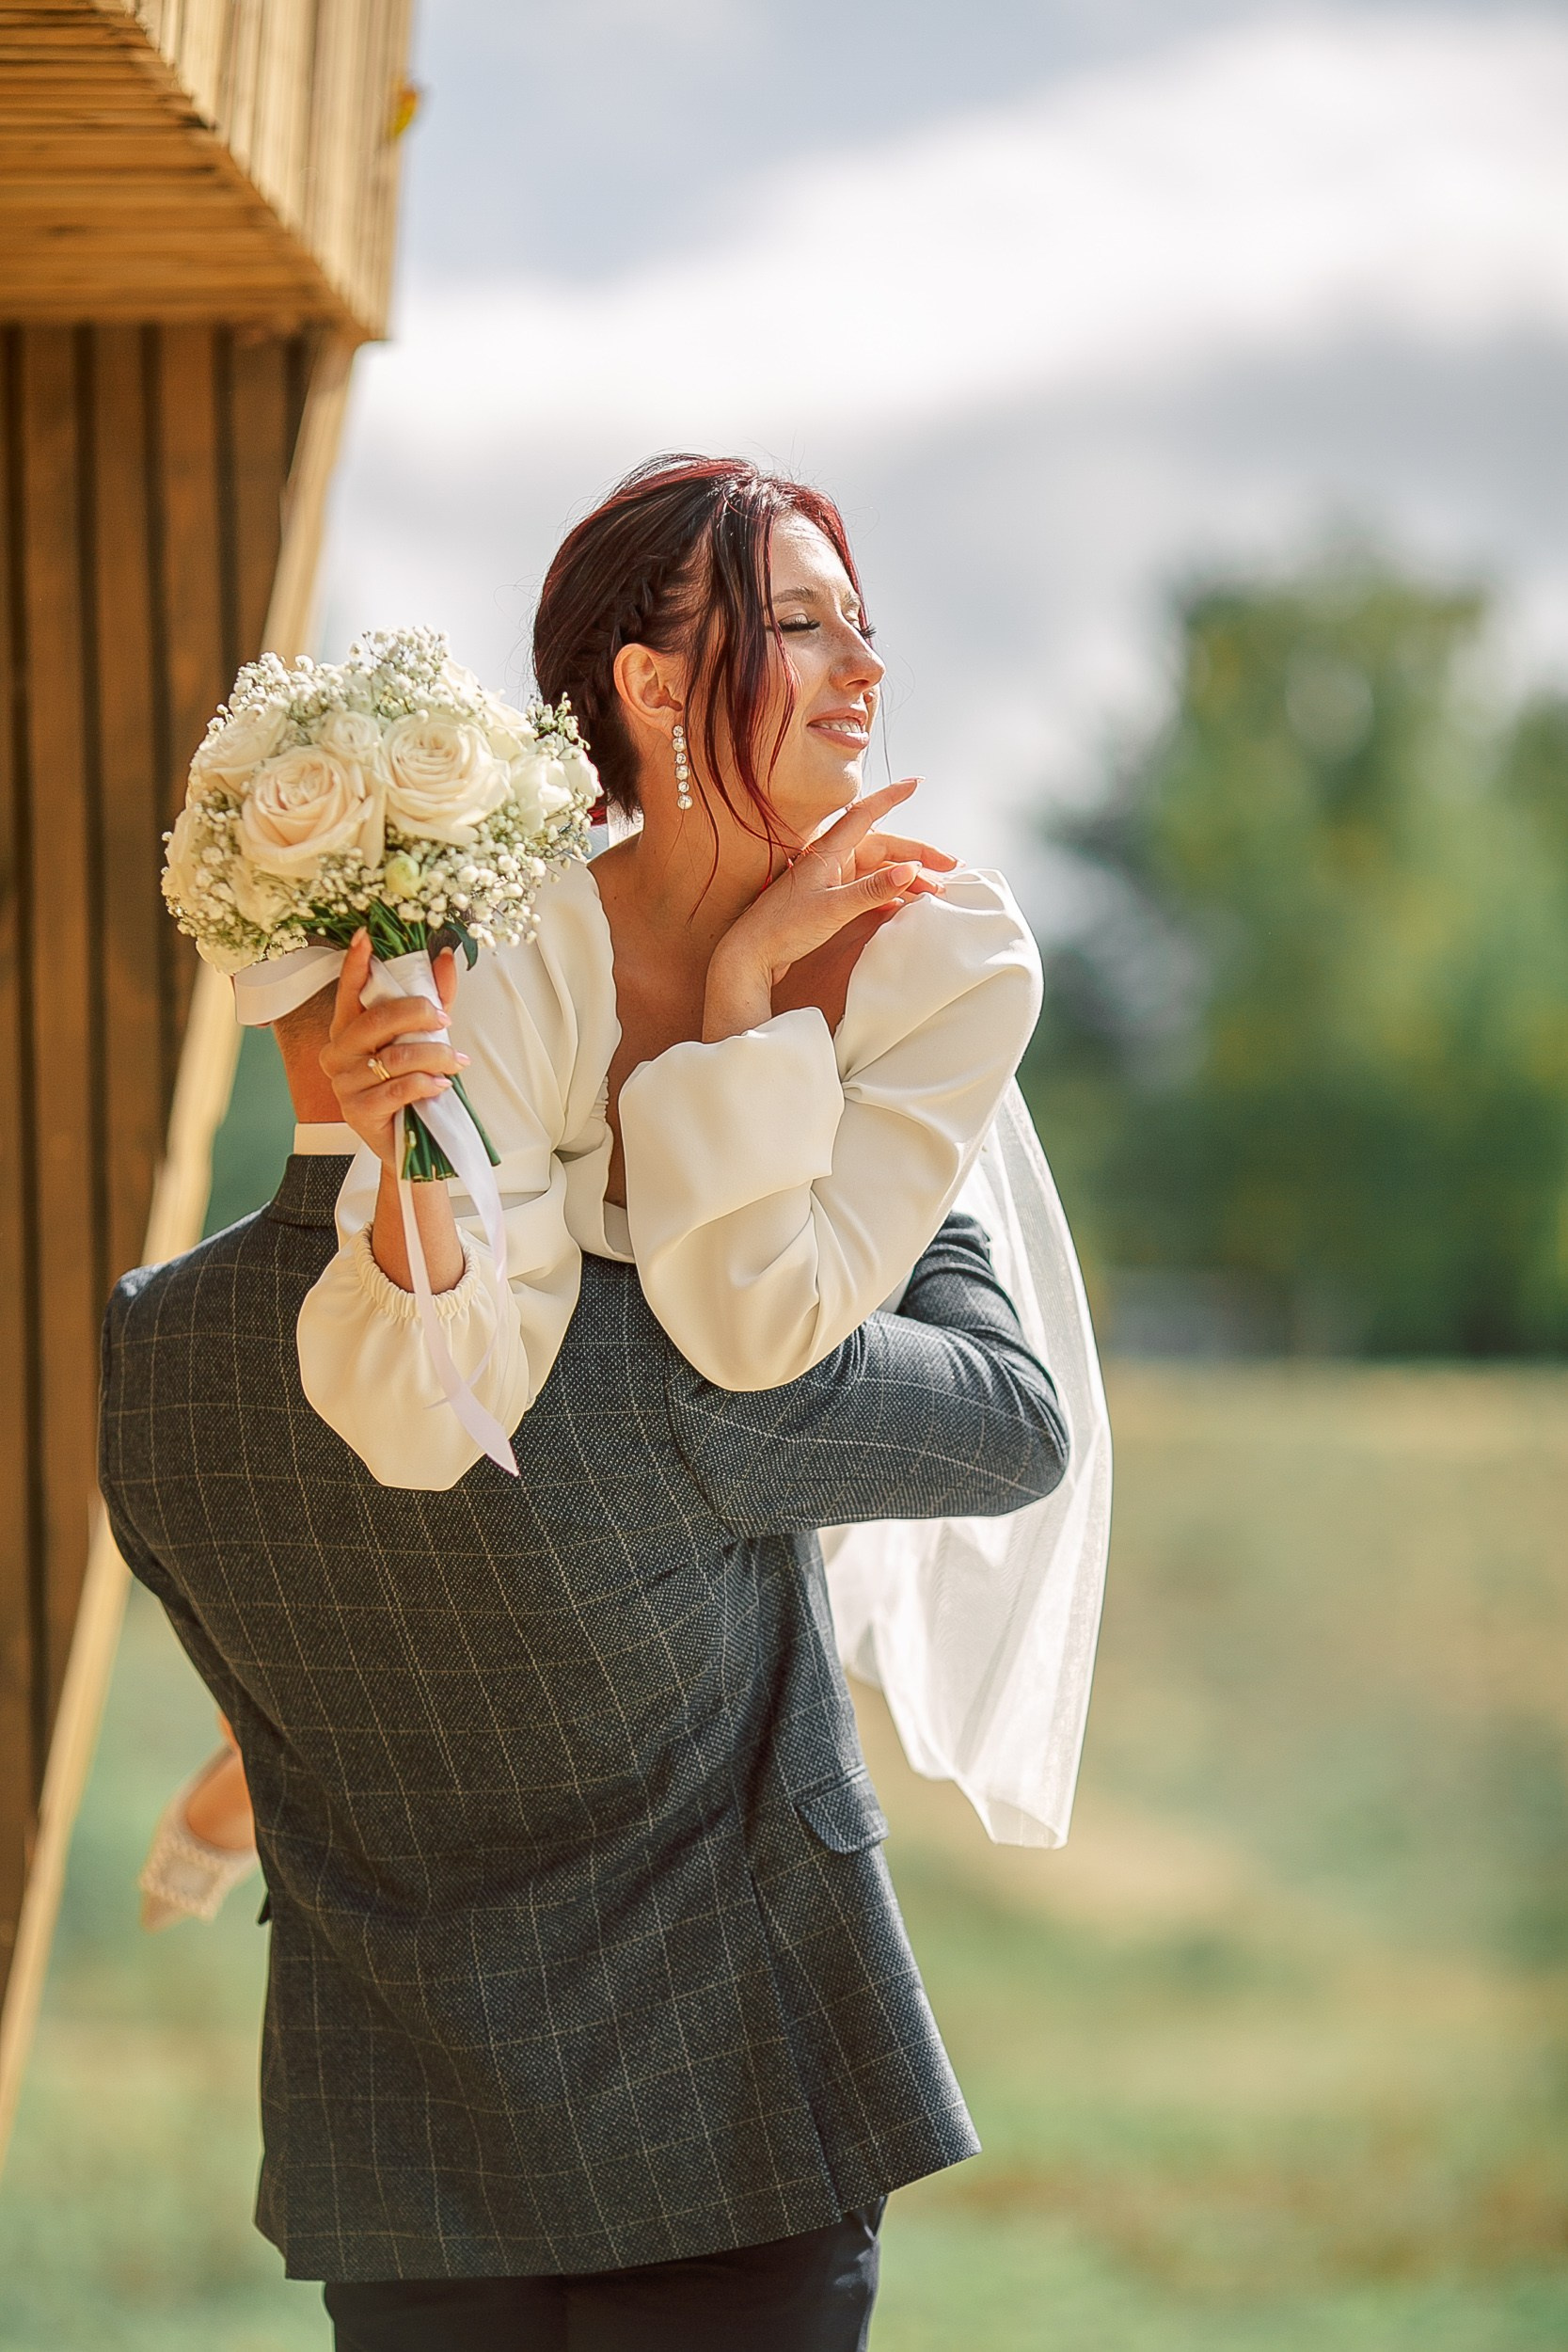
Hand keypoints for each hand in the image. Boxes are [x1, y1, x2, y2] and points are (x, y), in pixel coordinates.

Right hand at [319, 930, 465, 1175]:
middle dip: (418, 1014)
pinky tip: (442, 1084)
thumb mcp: (423, 1038)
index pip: (348, 991)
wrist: (407, 1144)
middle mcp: (338, 1052)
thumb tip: (446, 956)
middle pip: (377, 1021)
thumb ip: (434, 998)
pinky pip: (397, 1089)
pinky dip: (426, 1083)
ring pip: (394, 1057)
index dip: (354, 964)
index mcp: (347, 1028)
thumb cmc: (410, 1084)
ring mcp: (344, 1083)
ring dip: (434, 1055)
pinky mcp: (357, 1112)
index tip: (364, 936)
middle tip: (444, 1019)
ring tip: (456, 1060)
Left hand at [703, 779, 954, 1040]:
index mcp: (828, 852)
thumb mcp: (832, 909)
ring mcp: (831, 880)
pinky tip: (907, 903)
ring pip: (879, 871)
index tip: (917, 783)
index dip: (891, 797)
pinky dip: (890, 894)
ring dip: (907, 878)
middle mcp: (831, 860)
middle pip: (882, 847)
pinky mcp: (829, 900)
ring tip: (936, 892)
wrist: (750, 956)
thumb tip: (910, 870)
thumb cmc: (784, 929)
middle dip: (918, 855)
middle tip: (950, 868)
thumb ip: (871, 890)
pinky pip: (869, 890)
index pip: (865, 814)